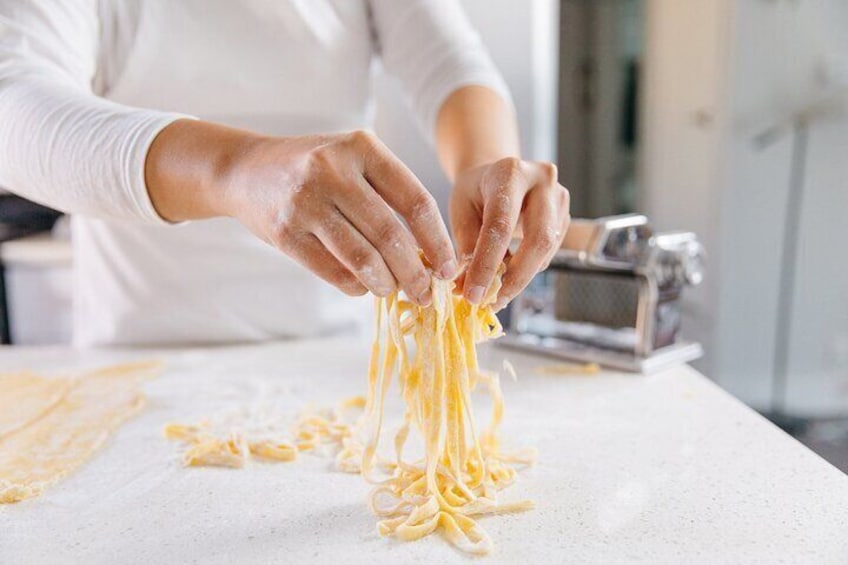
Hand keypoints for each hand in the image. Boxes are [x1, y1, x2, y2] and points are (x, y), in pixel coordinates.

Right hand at [224, 130, 457, 303]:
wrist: (246, 170)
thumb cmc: (314, 170)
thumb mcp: (353, 161)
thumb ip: (389, 196)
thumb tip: (430, 256)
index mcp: (362, 148)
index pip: (415, 201)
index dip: (438, 241)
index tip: (449, 268)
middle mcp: (333, 170)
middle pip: (390, 234)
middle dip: (415, 273)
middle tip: (425, 293)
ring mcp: (305, 201)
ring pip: (362, 257)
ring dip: (386, 284)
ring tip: (394, 291)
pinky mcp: (285, 232)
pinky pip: (333, 271)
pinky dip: (356, 286)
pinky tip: (364, 286)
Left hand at [449, 157, 569, 309]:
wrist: (498, 172)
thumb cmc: (475, 191)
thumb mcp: (461, 210)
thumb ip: (467, 246)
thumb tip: (469, 288)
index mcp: (509, 172)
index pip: (501, 225)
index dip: (487, 264)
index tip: (474, 294)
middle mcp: (542, 180)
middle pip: (538, 239)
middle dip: (515, 278)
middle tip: (492, 302)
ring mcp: (560, 197)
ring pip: (546, 250)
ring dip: (520, 278)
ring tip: (494, 293)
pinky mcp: (566, 215)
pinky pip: (549, 252)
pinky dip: (527, 269)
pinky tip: (508, 275)